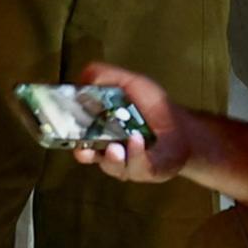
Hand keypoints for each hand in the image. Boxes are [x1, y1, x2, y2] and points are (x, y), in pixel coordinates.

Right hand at [64, 63, 194, 183]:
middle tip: (84, 150)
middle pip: (91, 156)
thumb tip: (82, 77)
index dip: (69, 134)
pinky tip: (137, 141)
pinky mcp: (147, 171)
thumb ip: (106, 76)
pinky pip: (138, 168)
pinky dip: (136, 155)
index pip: (78, 135)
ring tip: (116, 147)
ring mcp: (128, 163)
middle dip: (86, 154)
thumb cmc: (153, 106)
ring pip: (113, 166)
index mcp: (100, 131)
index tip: (64, 130)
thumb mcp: (130, 83)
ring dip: (112, 157)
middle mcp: (109, 150)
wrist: (183, 128)